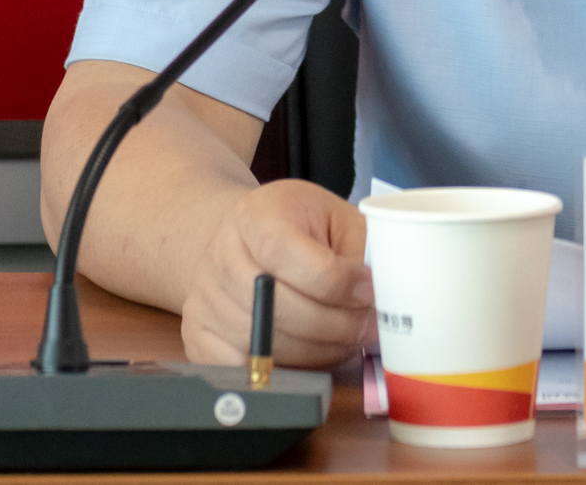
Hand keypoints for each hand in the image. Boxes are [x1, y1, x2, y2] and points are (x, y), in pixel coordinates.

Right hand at [181, 180, 370, 368]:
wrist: (239, 239)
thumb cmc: (297, 229)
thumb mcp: (335, 218)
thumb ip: (363, 250)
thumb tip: (386, 294)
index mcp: (256, 215)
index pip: (289, 255)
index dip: (337, 282)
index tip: (369, 290)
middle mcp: (221, 255)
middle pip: (280, 308)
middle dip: (338, 325)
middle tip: (369, 325)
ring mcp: (205, 299)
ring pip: (269, 346)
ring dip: (320, 351)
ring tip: (345, 337)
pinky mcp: (199, 337)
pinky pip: (246, 370)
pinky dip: (288, 370)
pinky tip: (311, 352)